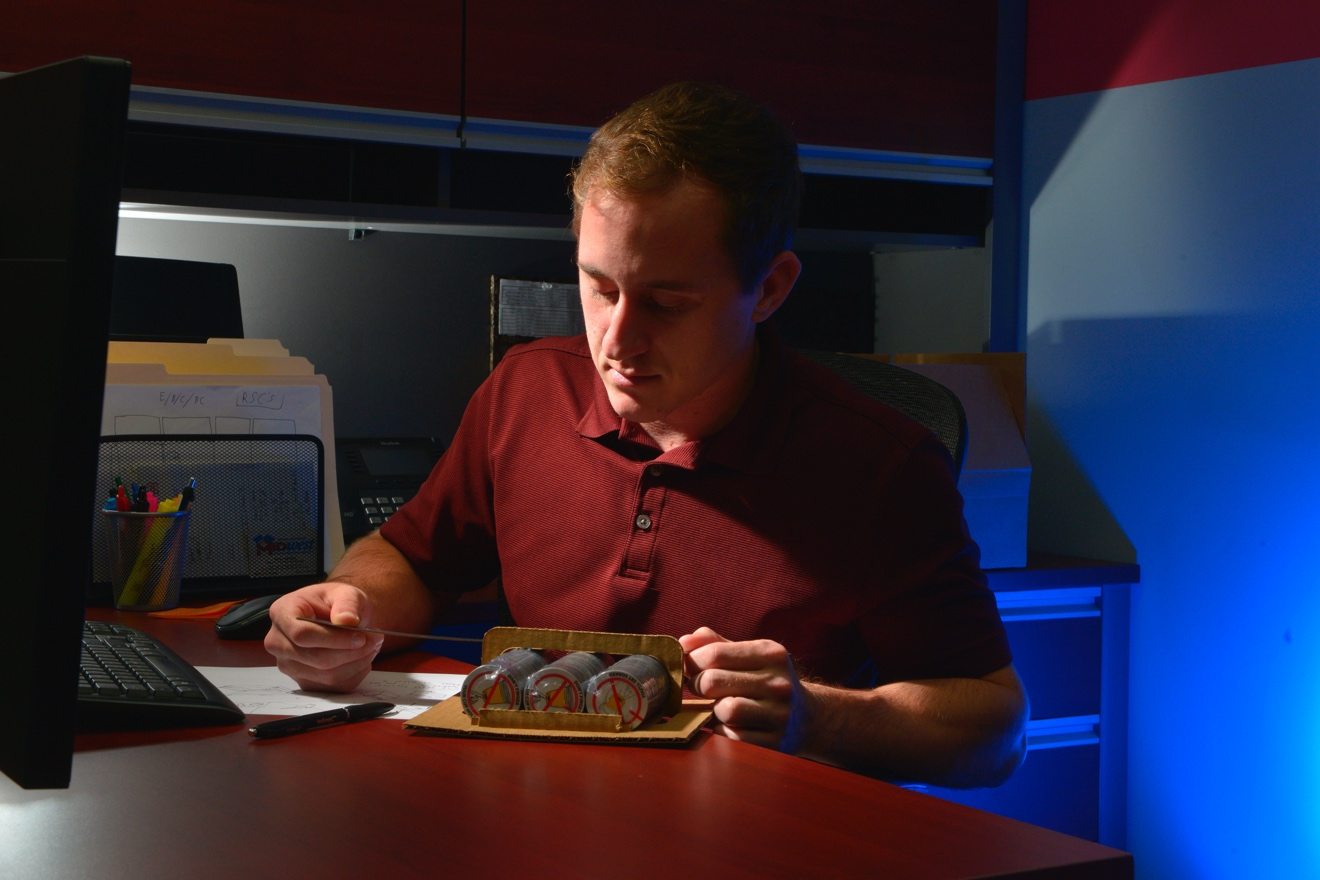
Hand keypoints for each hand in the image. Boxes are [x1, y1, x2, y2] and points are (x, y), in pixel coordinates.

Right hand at [264, 582, 384, 692]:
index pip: (301, 635)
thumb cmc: (336, 603)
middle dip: (351, 652)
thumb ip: (347, 603)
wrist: (336, 616)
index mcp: (282, 613)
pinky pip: (335, 687)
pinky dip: (356, 673)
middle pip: (315, 658)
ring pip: (327, 676)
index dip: (333, 639)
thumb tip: (347, 620)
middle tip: (375, 639)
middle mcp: (279, 642)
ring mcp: (289, 666)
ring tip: (372, 645)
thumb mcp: (345, 592)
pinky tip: (363, 657)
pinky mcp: (305, 682)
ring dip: (357, 662)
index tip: (360, 637)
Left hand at [679, 626, 809, 752]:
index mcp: (770, 653)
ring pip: (724, 710)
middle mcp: (778, 682)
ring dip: (712, 710)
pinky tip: (729, 724)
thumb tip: (683, 643)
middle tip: (699, 688)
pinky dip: (722, 730)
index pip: (715, 653)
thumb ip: (715, 644)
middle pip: (713, 681)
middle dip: (697, 685)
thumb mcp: (749, 655)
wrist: (807, 717)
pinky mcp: (774, 741)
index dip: (691, 661)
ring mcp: (779, 714)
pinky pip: (732, 736)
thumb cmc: (766, 680)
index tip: (689, 667)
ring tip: (717, 706)